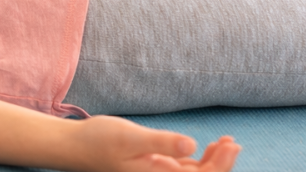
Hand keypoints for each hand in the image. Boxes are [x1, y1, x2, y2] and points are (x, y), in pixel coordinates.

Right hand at [70, 116, 239, 171]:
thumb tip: (191, 145)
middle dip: (221, 164)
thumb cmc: (98, 140)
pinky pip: (183, 170)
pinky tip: (207, 147)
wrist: (73, 146)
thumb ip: (161, 142)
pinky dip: (199, 160)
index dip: (219, 166)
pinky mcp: (154, 168)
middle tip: (232, 141)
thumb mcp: (129, 137)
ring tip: (226, 142)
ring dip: (213, 162)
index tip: (229, 144)